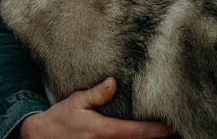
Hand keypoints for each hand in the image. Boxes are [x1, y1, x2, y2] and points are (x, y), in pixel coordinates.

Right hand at [19, 77, 173, 138]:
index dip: (157, 131)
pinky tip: (140, 137)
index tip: (171, 126)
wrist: (41, 138)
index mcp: (103, 131)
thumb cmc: (60, 119)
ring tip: (162, 134)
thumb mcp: (76, 101)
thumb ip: (96, 94)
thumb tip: (113, 82)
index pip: (137, 132)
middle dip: (156, 137)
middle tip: (174, 130)